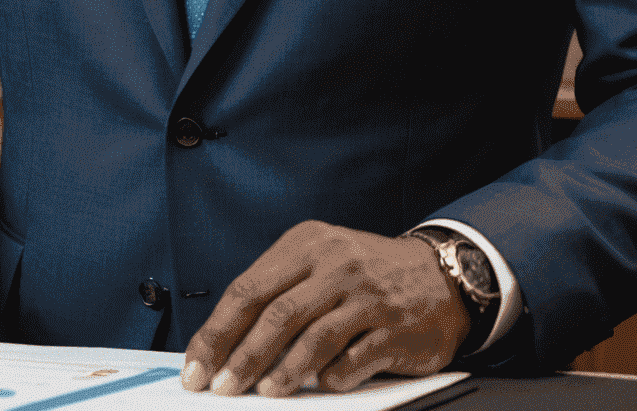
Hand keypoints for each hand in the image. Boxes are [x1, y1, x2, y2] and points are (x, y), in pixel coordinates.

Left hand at [181, 221, 469, 396]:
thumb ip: (280, 294)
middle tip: (221, 387)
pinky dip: (332, 376)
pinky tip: (320, 386)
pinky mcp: (394, 326)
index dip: (217, 331)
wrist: (440, 276)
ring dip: (283, 371)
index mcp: (305, 243)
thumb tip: (227, 344)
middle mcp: (334, 263)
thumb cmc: (364, 275)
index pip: (248, 289)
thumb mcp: (319, 264)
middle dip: (241, 355)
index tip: (196, 365)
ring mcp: (366, 294)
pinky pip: (355, 358)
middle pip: (276, 313)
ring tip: (264, 393)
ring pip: (313, 336)